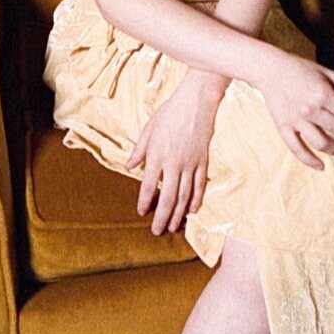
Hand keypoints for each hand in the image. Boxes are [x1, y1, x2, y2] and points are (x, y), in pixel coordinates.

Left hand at [126, 73, 224, 234]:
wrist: (196, 102)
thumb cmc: (170, 113)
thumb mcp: (149, 129)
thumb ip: (139, 150)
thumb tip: (130, 166)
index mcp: (157, 155)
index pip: (149, 186)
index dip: (145, 202)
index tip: (142, 213)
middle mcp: (173, 164)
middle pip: (168, 197)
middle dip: (162, 217)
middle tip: (158, 231)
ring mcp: (190, 164)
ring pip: (185, 196)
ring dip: (179, 214)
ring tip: (173, 227)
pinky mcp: (202, 161)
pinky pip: (199, 185)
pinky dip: (196, 200)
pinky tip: (193, 211)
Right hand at [255, 48, 333, 169]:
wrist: (271, 69)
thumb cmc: (301, 69)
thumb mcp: (329, 73)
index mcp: (322, 94)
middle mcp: (310, 109)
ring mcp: (296, 121)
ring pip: (322, 143)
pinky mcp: (283, 127)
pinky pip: (297, 150)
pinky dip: (310, 160)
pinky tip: (321, 166)